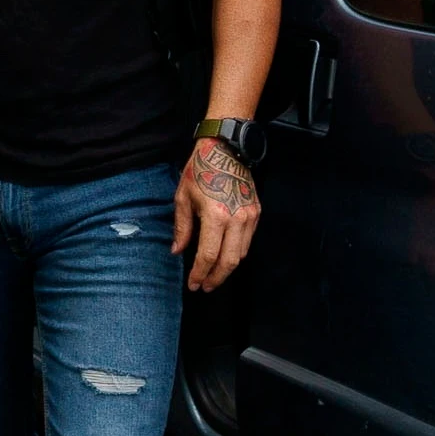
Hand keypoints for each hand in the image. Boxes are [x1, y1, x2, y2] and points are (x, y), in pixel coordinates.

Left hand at [174, 138, 261, 291]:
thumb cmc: (201, 169)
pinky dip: (236, 252)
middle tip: (204, 286)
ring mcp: (249, 216)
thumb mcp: (183, 198)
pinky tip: (224, 255)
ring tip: (213, 274)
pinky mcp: (256, 212)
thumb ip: (182, 228)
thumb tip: (178, 251)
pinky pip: (248, 241)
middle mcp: (236, 218)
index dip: (199, 274)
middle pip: (229, 261)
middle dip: (216, 278)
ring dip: (227, 268)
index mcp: (216, 215)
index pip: (208, 256)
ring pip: (241, 254)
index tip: (193, 284)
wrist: (225, 149)